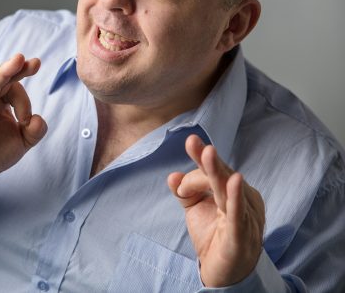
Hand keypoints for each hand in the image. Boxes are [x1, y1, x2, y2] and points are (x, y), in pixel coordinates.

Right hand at [0, 54, 47, 175]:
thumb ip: (34, 131)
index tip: (27, 120)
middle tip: (32, 62)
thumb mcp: (21, 144)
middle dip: (17, 69)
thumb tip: (38, 118)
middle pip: (2, 78)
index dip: (24, 102)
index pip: (15, 90)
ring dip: (4, 70)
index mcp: (1, 101)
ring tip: (19, 59)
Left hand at [167, 135, 264, 286]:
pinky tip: (235, 181)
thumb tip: (172, 176)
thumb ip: (184, 190)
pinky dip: (236, 198)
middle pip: (221, 176)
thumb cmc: (214, 236)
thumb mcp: (195, 208)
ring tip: (208, 153)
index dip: (198, 164)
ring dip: (216, 172)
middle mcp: (244, 200)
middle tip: (193, 142)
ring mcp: (244, 217)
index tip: (187, 151)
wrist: (224, 273)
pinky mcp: (240, 236)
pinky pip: (238, 215)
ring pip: (227, 191)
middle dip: (207, 160)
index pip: (214, 171)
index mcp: (234, 190)